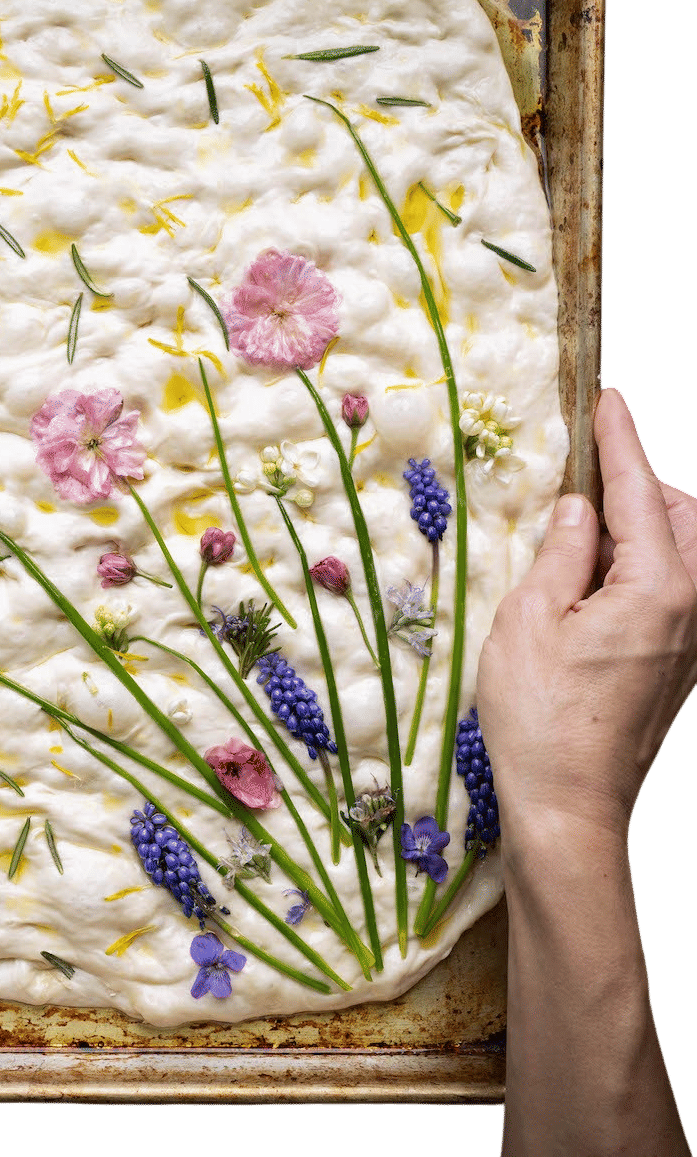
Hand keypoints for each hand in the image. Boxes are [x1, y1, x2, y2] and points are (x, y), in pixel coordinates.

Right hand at [477, 387, 696, 843]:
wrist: (570, 808)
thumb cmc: (540, 717)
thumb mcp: (528, 620)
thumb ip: (561, 552)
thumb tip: (578, 508)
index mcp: (658, 588)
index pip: (641, 492)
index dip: (620, 442)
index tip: (610, 400)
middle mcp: (693, 609)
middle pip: (685, 517)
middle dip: (643, 485)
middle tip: (585, 482)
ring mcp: (693, 642)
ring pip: (686, 555)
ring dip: (645, 529)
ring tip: (585, 538)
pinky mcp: (681, 668)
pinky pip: (677, 593)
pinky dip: (645, 568)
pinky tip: (598, 585)